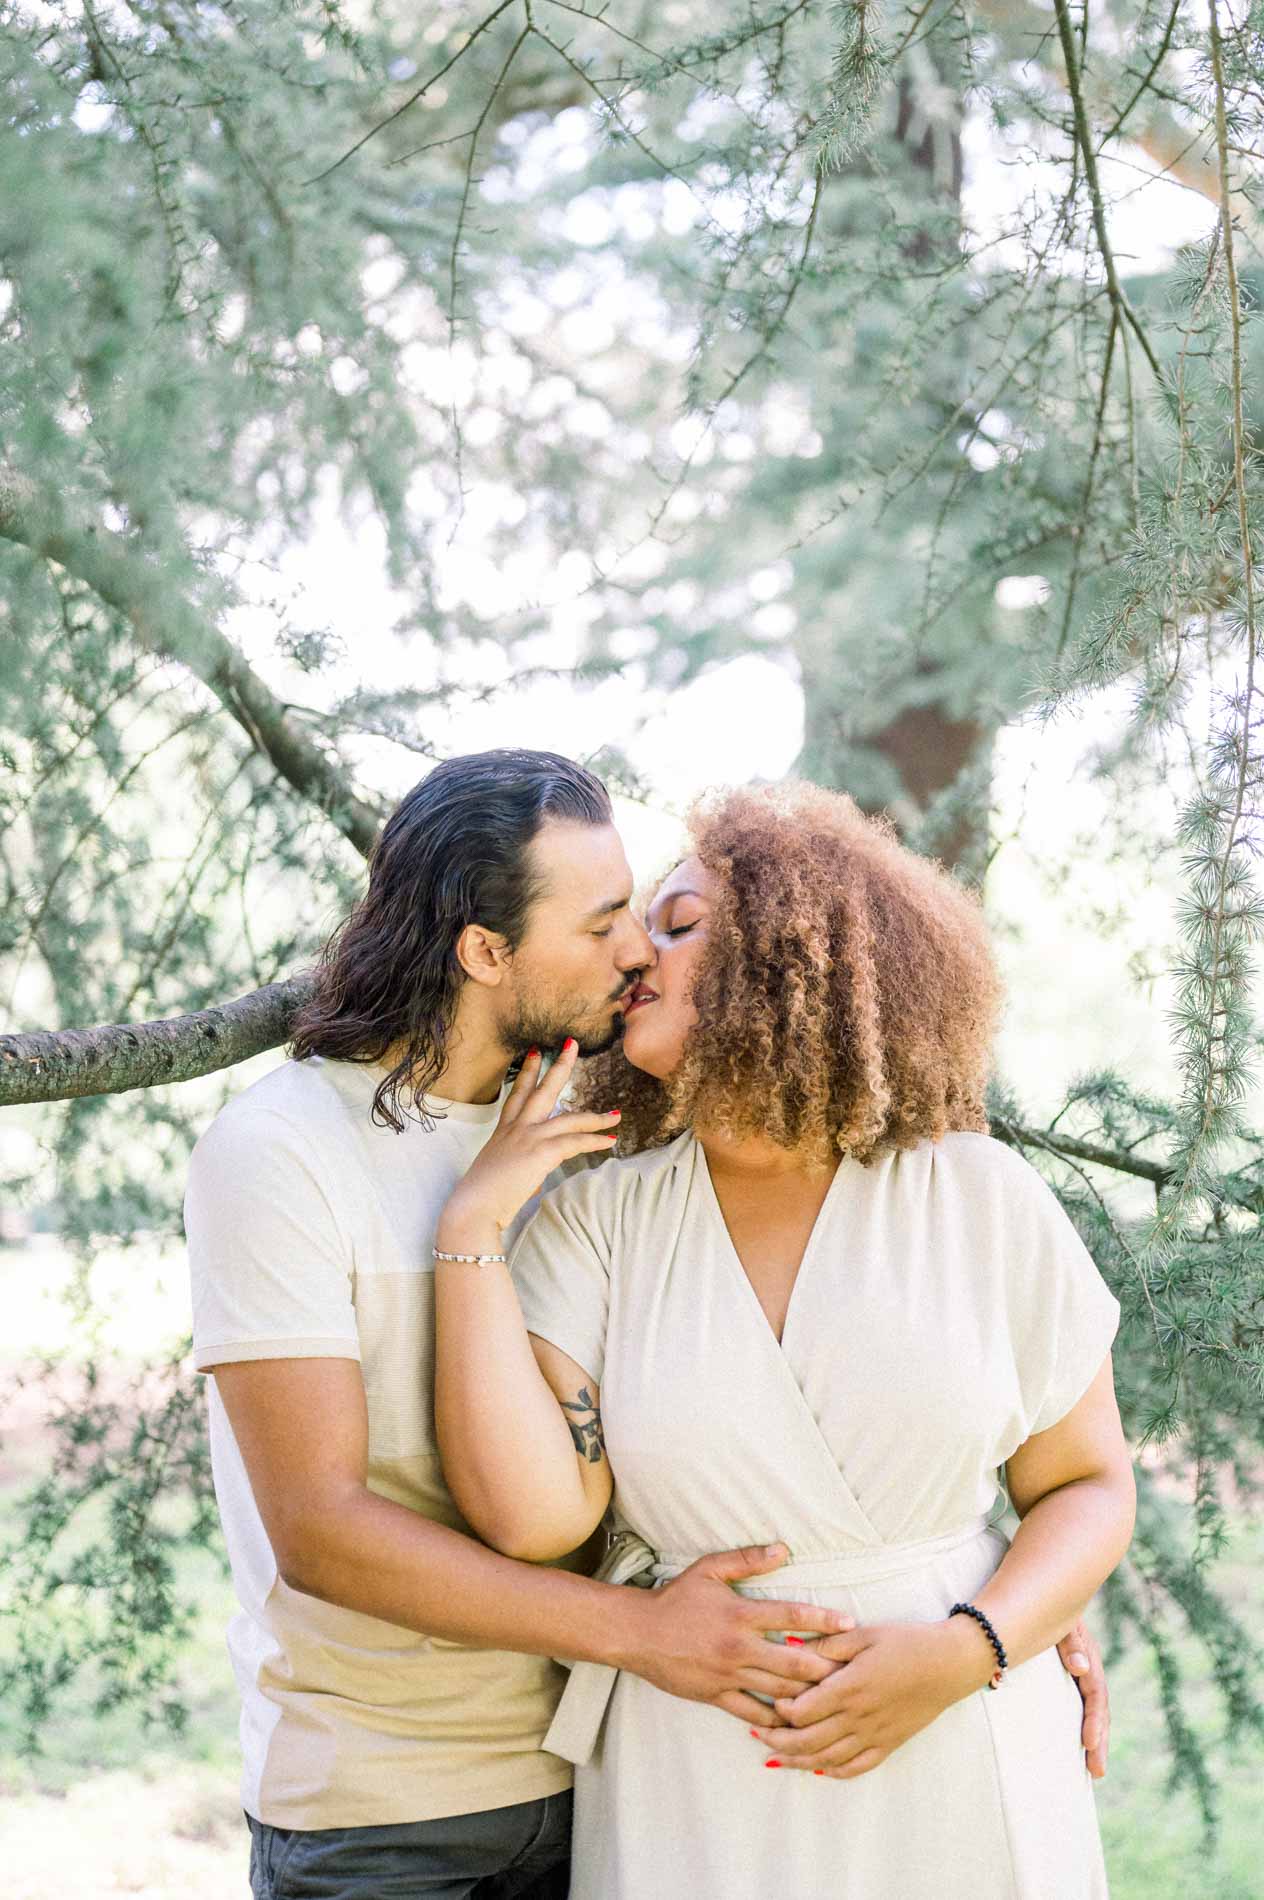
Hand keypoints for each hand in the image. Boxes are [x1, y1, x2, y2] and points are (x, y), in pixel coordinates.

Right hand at [437, 1041, 620, 1242]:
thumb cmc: (482, 1197)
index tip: (535, 1052)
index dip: (528, 1073)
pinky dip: (595, 1141)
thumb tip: (533, 1173)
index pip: (517, 1095)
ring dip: (597, 1117)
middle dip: (560, 1066)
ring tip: (616, 1115)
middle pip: (543, 1090)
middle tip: (572, 1044)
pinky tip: (610, 1142)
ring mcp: (529, 1138)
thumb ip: (519, 1165)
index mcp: (503, 1131)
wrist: (474, 1208)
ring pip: (570, 1117)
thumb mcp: (499, 1171)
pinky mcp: (541, 1152)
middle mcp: (516, 1128)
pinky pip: (576, 1142)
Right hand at [621, 1543, 855, 1726]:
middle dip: (825, 1668)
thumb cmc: (676, 1599)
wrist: (638, 1633)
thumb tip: (783, 1549)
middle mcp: (738, 1647)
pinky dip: (775, 1720)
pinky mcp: (716, 1696)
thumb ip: (747, 1560)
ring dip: (807, 1696)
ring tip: (834, 1699)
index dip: (822, 1620)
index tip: (849, 1624)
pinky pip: (752, 1713)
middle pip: (793, 1663)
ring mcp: (728, 1675)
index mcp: (740, 1614)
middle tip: (851, 1672)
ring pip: (778, 1692)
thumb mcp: (709, 1570)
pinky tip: (795, 1723)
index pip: (790, 1616)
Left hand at [746, 1619, 983, 1780]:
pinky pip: (856, 1767)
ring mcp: (874, 1735)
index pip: (803, 1710)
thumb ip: (827, 1643)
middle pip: (809, 1740)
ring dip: (798, 1760)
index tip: (767, 1702)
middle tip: (756, 1734)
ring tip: (775, 1757)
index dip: (781, 1711)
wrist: (950, 1664)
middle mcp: (859, 1717)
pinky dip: (833, 1771)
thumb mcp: (864, 1633)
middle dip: (779, 1740)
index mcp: (850, 1687)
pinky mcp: (889, 1744)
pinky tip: (818, 1768)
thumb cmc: (906, 1642)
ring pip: (828, 1758)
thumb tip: (791, 1645)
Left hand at [1057, 1618, 1109, 1777]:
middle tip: (1097, 1772)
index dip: (1094, 1720)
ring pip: (1089, 1708)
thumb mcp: (1063, 1619)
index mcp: (1088, 1658)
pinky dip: (1079, 1722)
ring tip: (1092, 1768)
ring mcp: (1077, 1671)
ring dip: (1093, 1737)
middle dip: (1099, 1740)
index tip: (1088, 1745)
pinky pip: (1075, 1701)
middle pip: (1098, 1709)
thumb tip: (1082, 1669)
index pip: (1096, 1695)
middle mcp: (1086, 1668)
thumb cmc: (1048, 1604)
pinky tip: (1077, 1742)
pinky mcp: (1064, 1674)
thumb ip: (1071, 1642)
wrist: (1040, 1591)